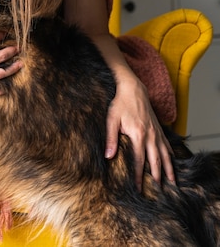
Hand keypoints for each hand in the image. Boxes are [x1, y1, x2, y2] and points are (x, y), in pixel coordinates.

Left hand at [105, 72, 175, 190]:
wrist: (134, 89)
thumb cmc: (121, 104)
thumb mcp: (112, 119)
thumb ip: (111, 138)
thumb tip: (108, 156)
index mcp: (138, 135)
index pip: (139, 160)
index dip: (138, 175)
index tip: (139, 189)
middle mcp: (151, 136)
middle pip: (156, 161)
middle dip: (157, 177)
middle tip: (158, 192)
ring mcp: (157, 132)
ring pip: (165, 155)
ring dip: (169, 169)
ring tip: (172, 183)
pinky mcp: (159, 128)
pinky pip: (167, 145)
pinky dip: (171, 155)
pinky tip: (172, 162)